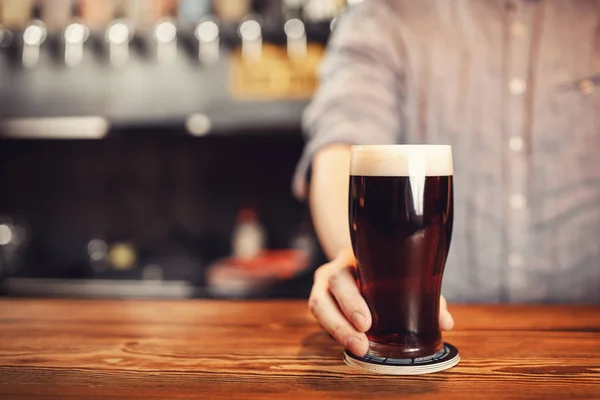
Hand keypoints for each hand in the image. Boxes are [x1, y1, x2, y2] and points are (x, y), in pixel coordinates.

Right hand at [308, 248, 454, 356]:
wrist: (363, 258)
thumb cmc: (387, 268)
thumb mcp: (402, 274)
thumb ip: (425, 295)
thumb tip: (444, 321)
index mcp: (354, 255)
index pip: (345, 272)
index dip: (351, 300)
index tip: (366, 323)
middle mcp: (334, 268)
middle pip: (329, 289)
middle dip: (342, 320)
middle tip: (361, 343)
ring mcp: (324, 285)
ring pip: (319, 305)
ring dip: (336, 330)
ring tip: (357, 348)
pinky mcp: (323, 303)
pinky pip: (322, 318)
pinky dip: (335, 332)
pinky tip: (350, 343)